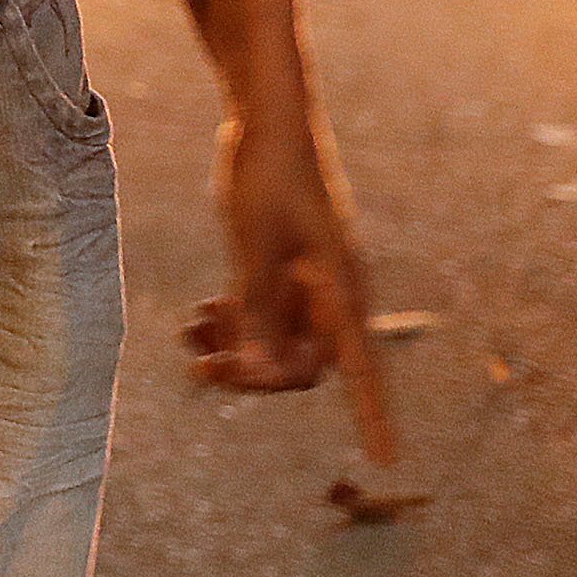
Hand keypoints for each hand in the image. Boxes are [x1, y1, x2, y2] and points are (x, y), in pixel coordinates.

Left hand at [187, 111, 395, 462]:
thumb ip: (259, 311)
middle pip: (302, 364)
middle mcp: (332, 291)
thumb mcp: (255, 246)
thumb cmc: (267, 173)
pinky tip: (198, 315)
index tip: (387, 461)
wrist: (266, 114)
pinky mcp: (285, 267)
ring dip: (237, 347)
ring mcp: (309, 280)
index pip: (362, 367)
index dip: (374, 416)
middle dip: (255, 373)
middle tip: (203, 369)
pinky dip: (235, 322)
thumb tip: (264, 373)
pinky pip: (264, 315)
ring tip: (189, 335)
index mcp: (340, 287)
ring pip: (277, 340)